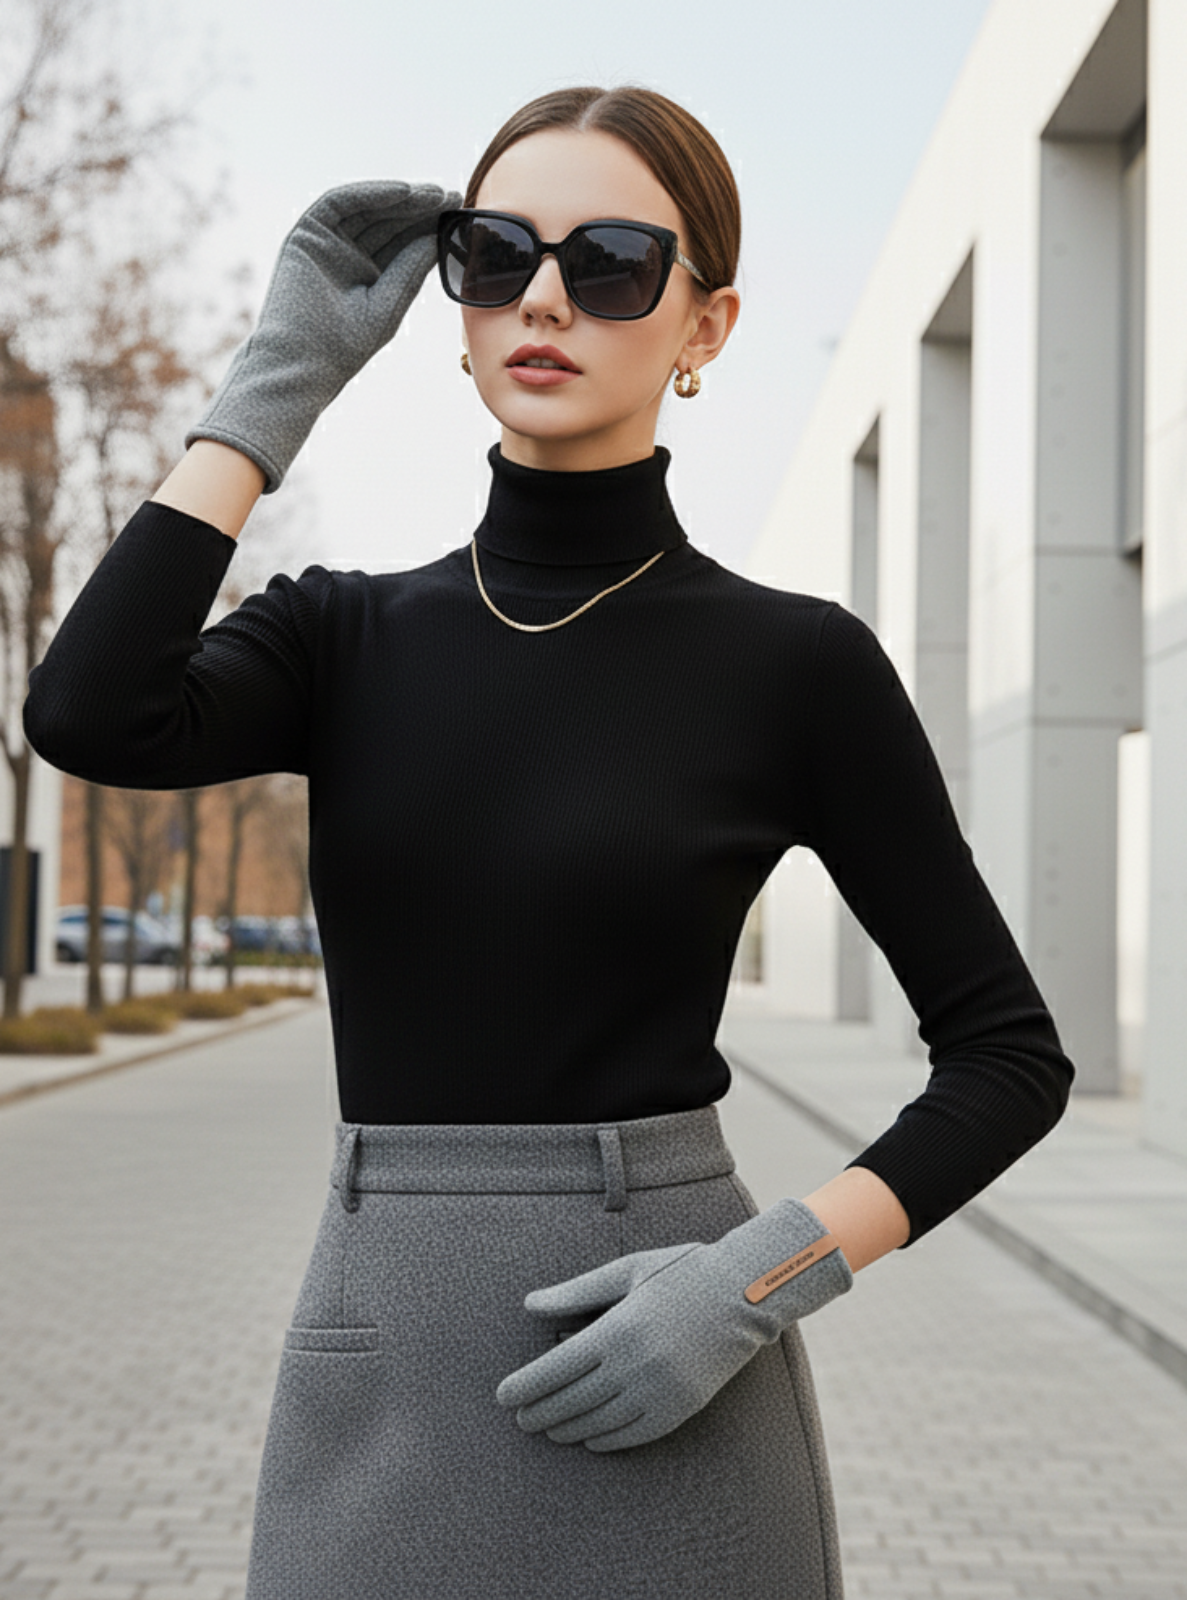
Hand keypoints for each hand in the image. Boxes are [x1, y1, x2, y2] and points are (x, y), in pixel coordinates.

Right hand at [186, 178, 461, 492]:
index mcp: (370, 277)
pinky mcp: (306, 234)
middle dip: (420, 209)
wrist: (301, 362)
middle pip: (388, 222)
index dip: (430, 228)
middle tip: (453, 196)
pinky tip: (402, 193)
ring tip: (434, 194)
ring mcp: (327, 244)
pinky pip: (339, 203)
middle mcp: (349, 257)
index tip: (460, 215)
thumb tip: (438, 237)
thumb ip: (411, 269)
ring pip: (368, 210)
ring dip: (401, 199)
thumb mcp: (388, 304)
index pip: (403, 244)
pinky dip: (369, 193)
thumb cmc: (344, 346)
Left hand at [495, 1197, 852, 1451]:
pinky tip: (589, 1437)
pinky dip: (605, 1440)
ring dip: (568, 1429)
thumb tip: (530, 1305)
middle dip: (540, 1412)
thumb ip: (576, 1293)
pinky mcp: (679, 1408)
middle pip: (572, 1400)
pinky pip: (633, 1434)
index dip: (526, 1385)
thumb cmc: (680, 1274)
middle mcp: (635, 1366)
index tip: (503, 1396)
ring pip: (599, 1422)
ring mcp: (659, 1391)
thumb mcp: (626, 1271)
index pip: (557, 1369)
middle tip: (520, 1418)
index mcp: (618, 1329)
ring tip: (548, 1429)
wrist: (743, 1294)